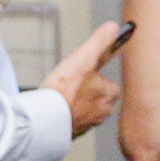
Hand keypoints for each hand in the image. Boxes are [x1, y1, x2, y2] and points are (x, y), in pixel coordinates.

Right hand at [42, 21, 123, 137]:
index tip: (83, 73)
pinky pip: (73, 120)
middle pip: (98, 97)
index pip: (110, 84)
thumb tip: (114, 27)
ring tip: (61, 96)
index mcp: (110, 95)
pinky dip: (66, 114)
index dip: (95, 76)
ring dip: (76, 103)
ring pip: (86, 110)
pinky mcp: (73, 133)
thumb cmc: (65, 89)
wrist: (45, 119)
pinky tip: (56, 109)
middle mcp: (103, 112)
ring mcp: (88, 124)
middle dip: (87, 91)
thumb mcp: (83, 58)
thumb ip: (99, 42)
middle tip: (69, 84)